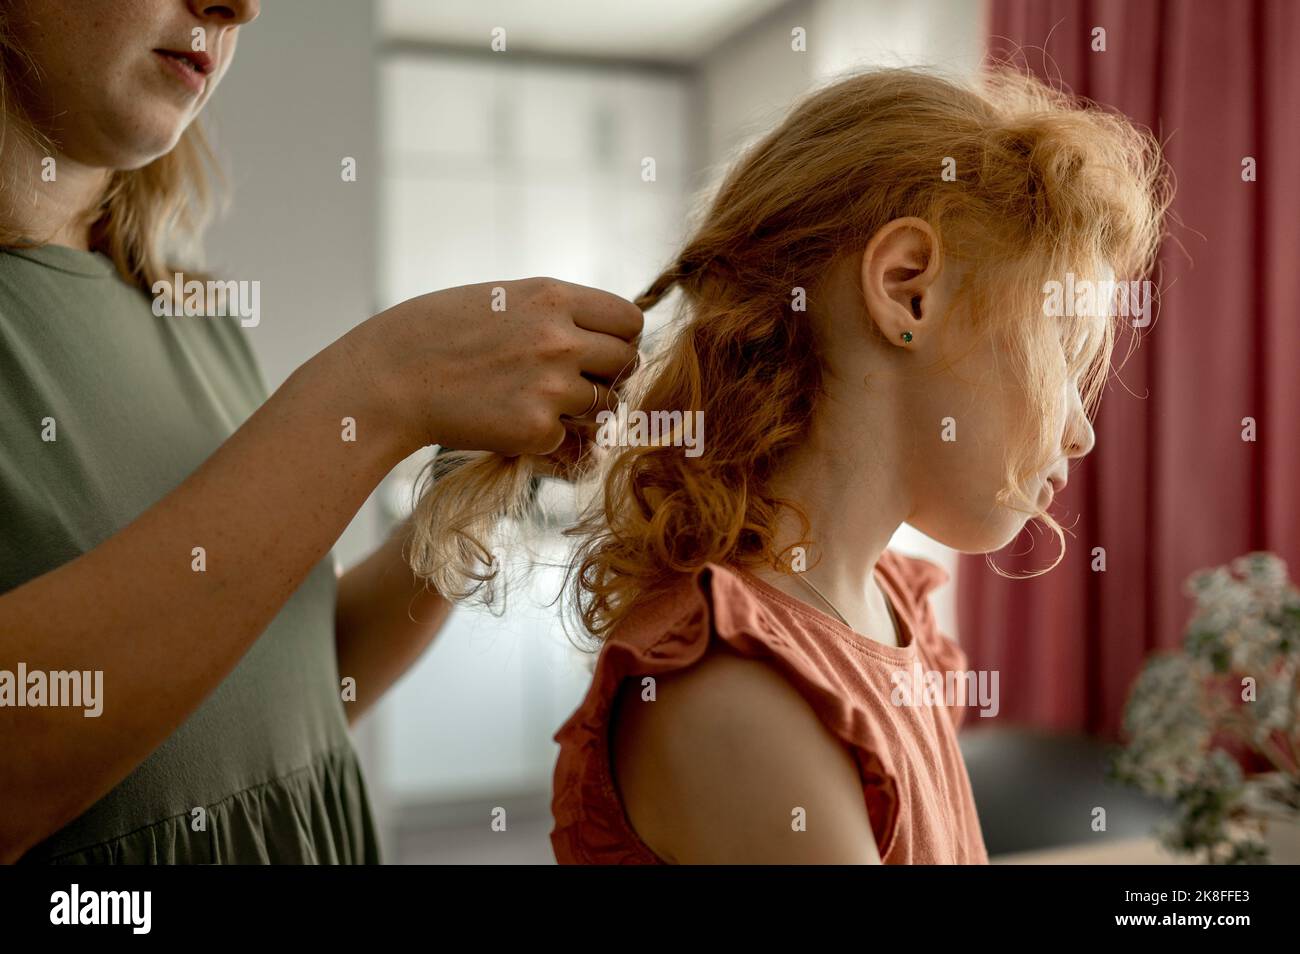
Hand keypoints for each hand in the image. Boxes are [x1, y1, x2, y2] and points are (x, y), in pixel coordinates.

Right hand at [337, 277, 642, 459]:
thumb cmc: (439, 335)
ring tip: (524, 397)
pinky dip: (543, 437)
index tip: (597, 350)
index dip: (619, 339)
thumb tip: (614, 343)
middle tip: (567, 381)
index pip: (630, 320)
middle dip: (606, 375)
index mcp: (553, 297)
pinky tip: (503, 420)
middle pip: (627, 363)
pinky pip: (567, 439)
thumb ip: (558, 314)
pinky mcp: (536, 429)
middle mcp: (561, 339)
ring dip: (575, 408)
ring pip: (601, 405)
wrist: (387, 378)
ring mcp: (552, 386)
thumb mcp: (503, 300)